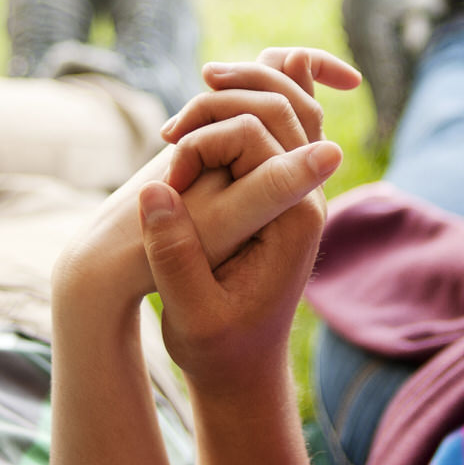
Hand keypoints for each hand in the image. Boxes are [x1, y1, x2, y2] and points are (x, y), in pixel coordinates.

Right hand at [140, 47, 359, 395]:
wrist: (242, 369)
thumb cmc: (217, 348)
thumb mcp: (190, 313)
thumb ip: (174, 255)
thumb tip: (155, 189)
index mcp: (294, 219)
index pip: (258, 134)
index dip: (205, 141)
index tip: (167, 178)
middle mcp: (308, 196)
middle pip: (284, 104)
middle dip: (222, 102)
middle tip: (167, 132)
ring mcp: (299, 191)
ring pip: (288, 108)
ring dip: (237, 95)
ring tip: (181, 117)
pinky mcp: (280, 193)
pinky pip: (278, 130)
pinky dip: (243, 110)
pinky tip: (201, 117)